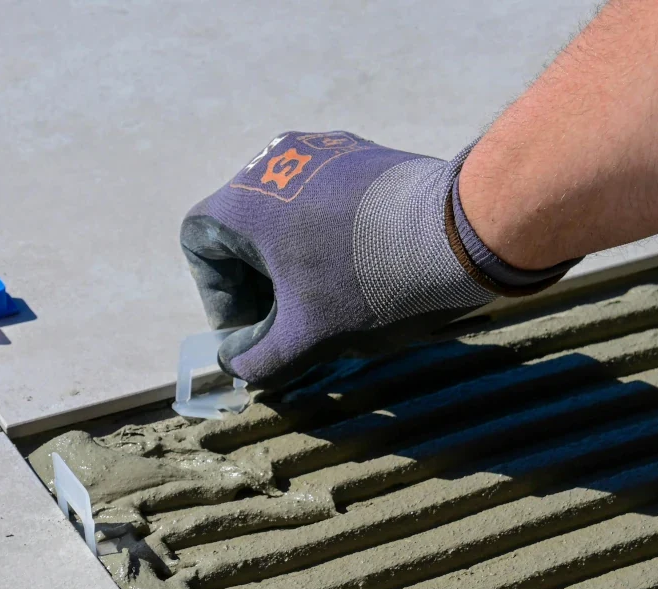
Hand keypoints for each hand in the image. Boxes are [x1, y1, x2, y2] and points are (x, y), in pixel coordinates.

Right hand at [180, 131, 494, 386]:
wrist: (457, 233)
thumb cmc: (369, 284)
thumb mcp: (306, 338)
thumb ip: (259, 360)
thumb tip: (239, 368)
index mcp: (244, 200)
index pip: (200, 246)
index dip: (219, 296)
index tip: (255, 329)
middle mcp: (272, 161)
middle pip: (243, 229)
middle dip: (259, 282)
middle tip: (290, 324)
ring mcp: (320, 151)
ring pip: (286, 214)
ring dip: (295, 260)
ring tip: (330, 300)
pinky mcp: (362, 152)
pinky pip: (324, 198)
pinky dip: (328, 236)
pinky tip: (363, 270)